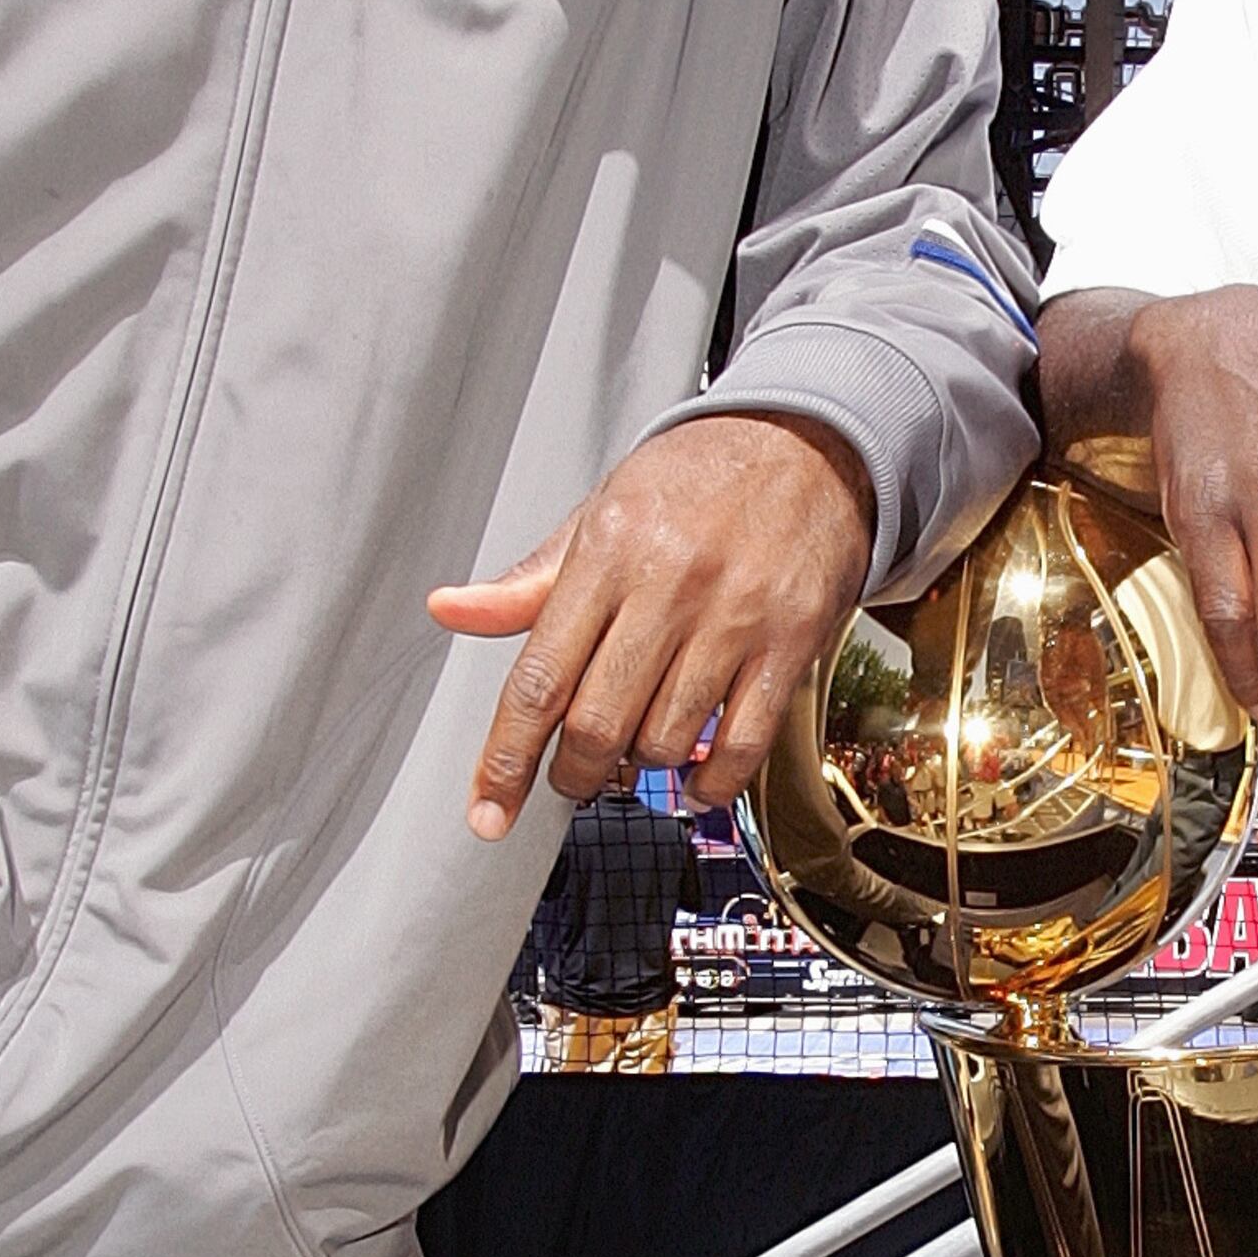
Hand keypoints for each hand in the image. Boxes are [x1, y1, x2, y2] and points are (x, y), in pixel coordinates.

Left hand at [429, 412, 874, 835]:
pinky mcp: (791, 643)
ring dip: (640, 769)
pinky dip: (710, 783)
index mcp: (609, 551)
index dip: (506, 759)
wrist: (807, 445)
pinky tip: (694, 780)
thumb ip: (529, 581)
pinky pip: (742, 745)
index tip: (488, 811)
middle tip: (570, 778)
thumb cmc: (697, 481)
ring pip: (665, 740)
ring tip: (636, 751)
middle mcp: (670, 585)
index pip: (540, 678)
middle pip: (598, 724)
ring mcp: (734, 618)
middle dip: (573, 774)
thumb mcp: (601, 514)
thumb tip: (450, 610)